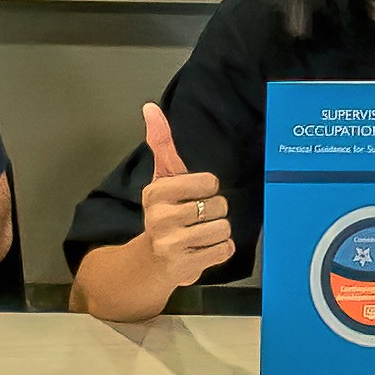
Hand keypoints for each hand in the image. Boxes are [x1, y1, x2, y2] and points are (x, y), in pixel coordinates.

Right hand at [130, 102, 235, 292]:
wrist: (150, 260)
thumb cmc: (164, 211)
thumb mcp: (162, 177)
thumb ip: (161, 142)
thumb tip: (150, 107)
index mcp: (157, 193)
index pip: (208, 182)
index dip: (207, 188)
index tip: (192, 195)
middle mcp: (161, 218)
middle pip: (219, 206)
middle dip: (215, 211)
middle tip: (196, 218)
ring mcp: (172, 245)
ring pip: (224, 228)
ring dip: (218, 231)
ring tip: (199, 235)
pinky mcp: (186, 267)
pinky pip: (224, 250)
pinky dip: (220, 250)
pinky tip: (202, 249)